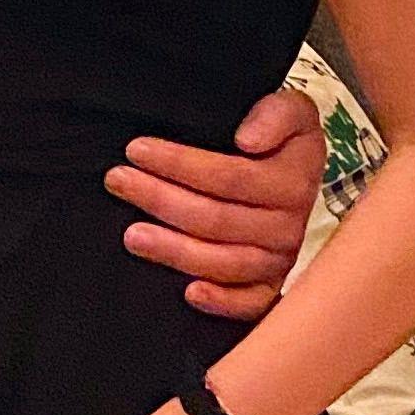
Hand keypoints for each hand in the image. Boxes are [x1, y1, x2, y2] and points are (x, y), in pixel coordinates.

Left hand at [109, 87, 326, 321]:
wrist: (296, 172)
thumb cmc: (281, 140)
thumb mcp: (291, 109)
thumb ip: (276, 114)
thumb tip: (248, 140)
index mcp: (294, 181)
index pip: (229, 176)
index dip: (180, 164)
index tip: (137, 149)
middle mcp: (289, 225)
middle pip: (216, 219)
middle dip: (161, 199)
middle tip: (118, 182)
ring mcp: (278, 260)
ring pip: (223, 262)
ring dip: (174, 250)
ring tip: (131, 235)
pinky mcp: (268, 287)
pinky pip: (250, 304)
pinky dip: (222, 302)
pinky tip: (189, 293)